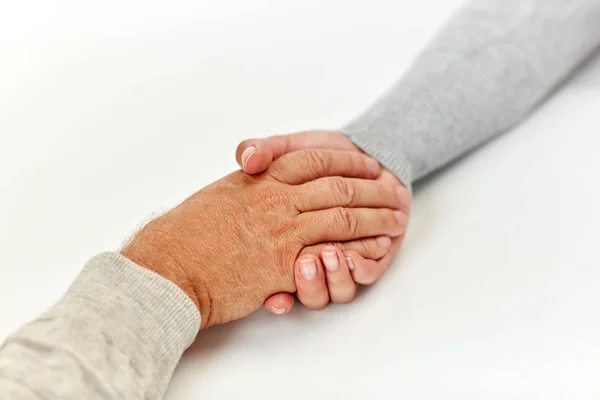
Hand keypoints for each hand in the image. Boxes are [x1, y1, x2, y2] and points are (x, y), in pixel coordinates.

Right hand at [121, 149, 405, 327]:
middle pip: (338, 186)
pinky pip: (330, 253)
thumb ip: (244, 174)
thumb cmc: (185, 233)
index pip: (314, 160)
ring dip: (375, 217)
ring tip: (396, 218)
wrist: (166, 266)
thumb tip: (255, 160)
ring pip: (343, 218)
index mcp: (262, 179)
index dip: (346, 159)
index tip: (367, 162)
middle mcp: (277, 200)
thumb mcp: (218, 191)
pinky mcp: (284, 265)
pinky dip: (359, 249)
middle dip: (372, 188)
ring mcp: (283, 232)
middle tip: (395, 190)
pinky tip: (375, 248)